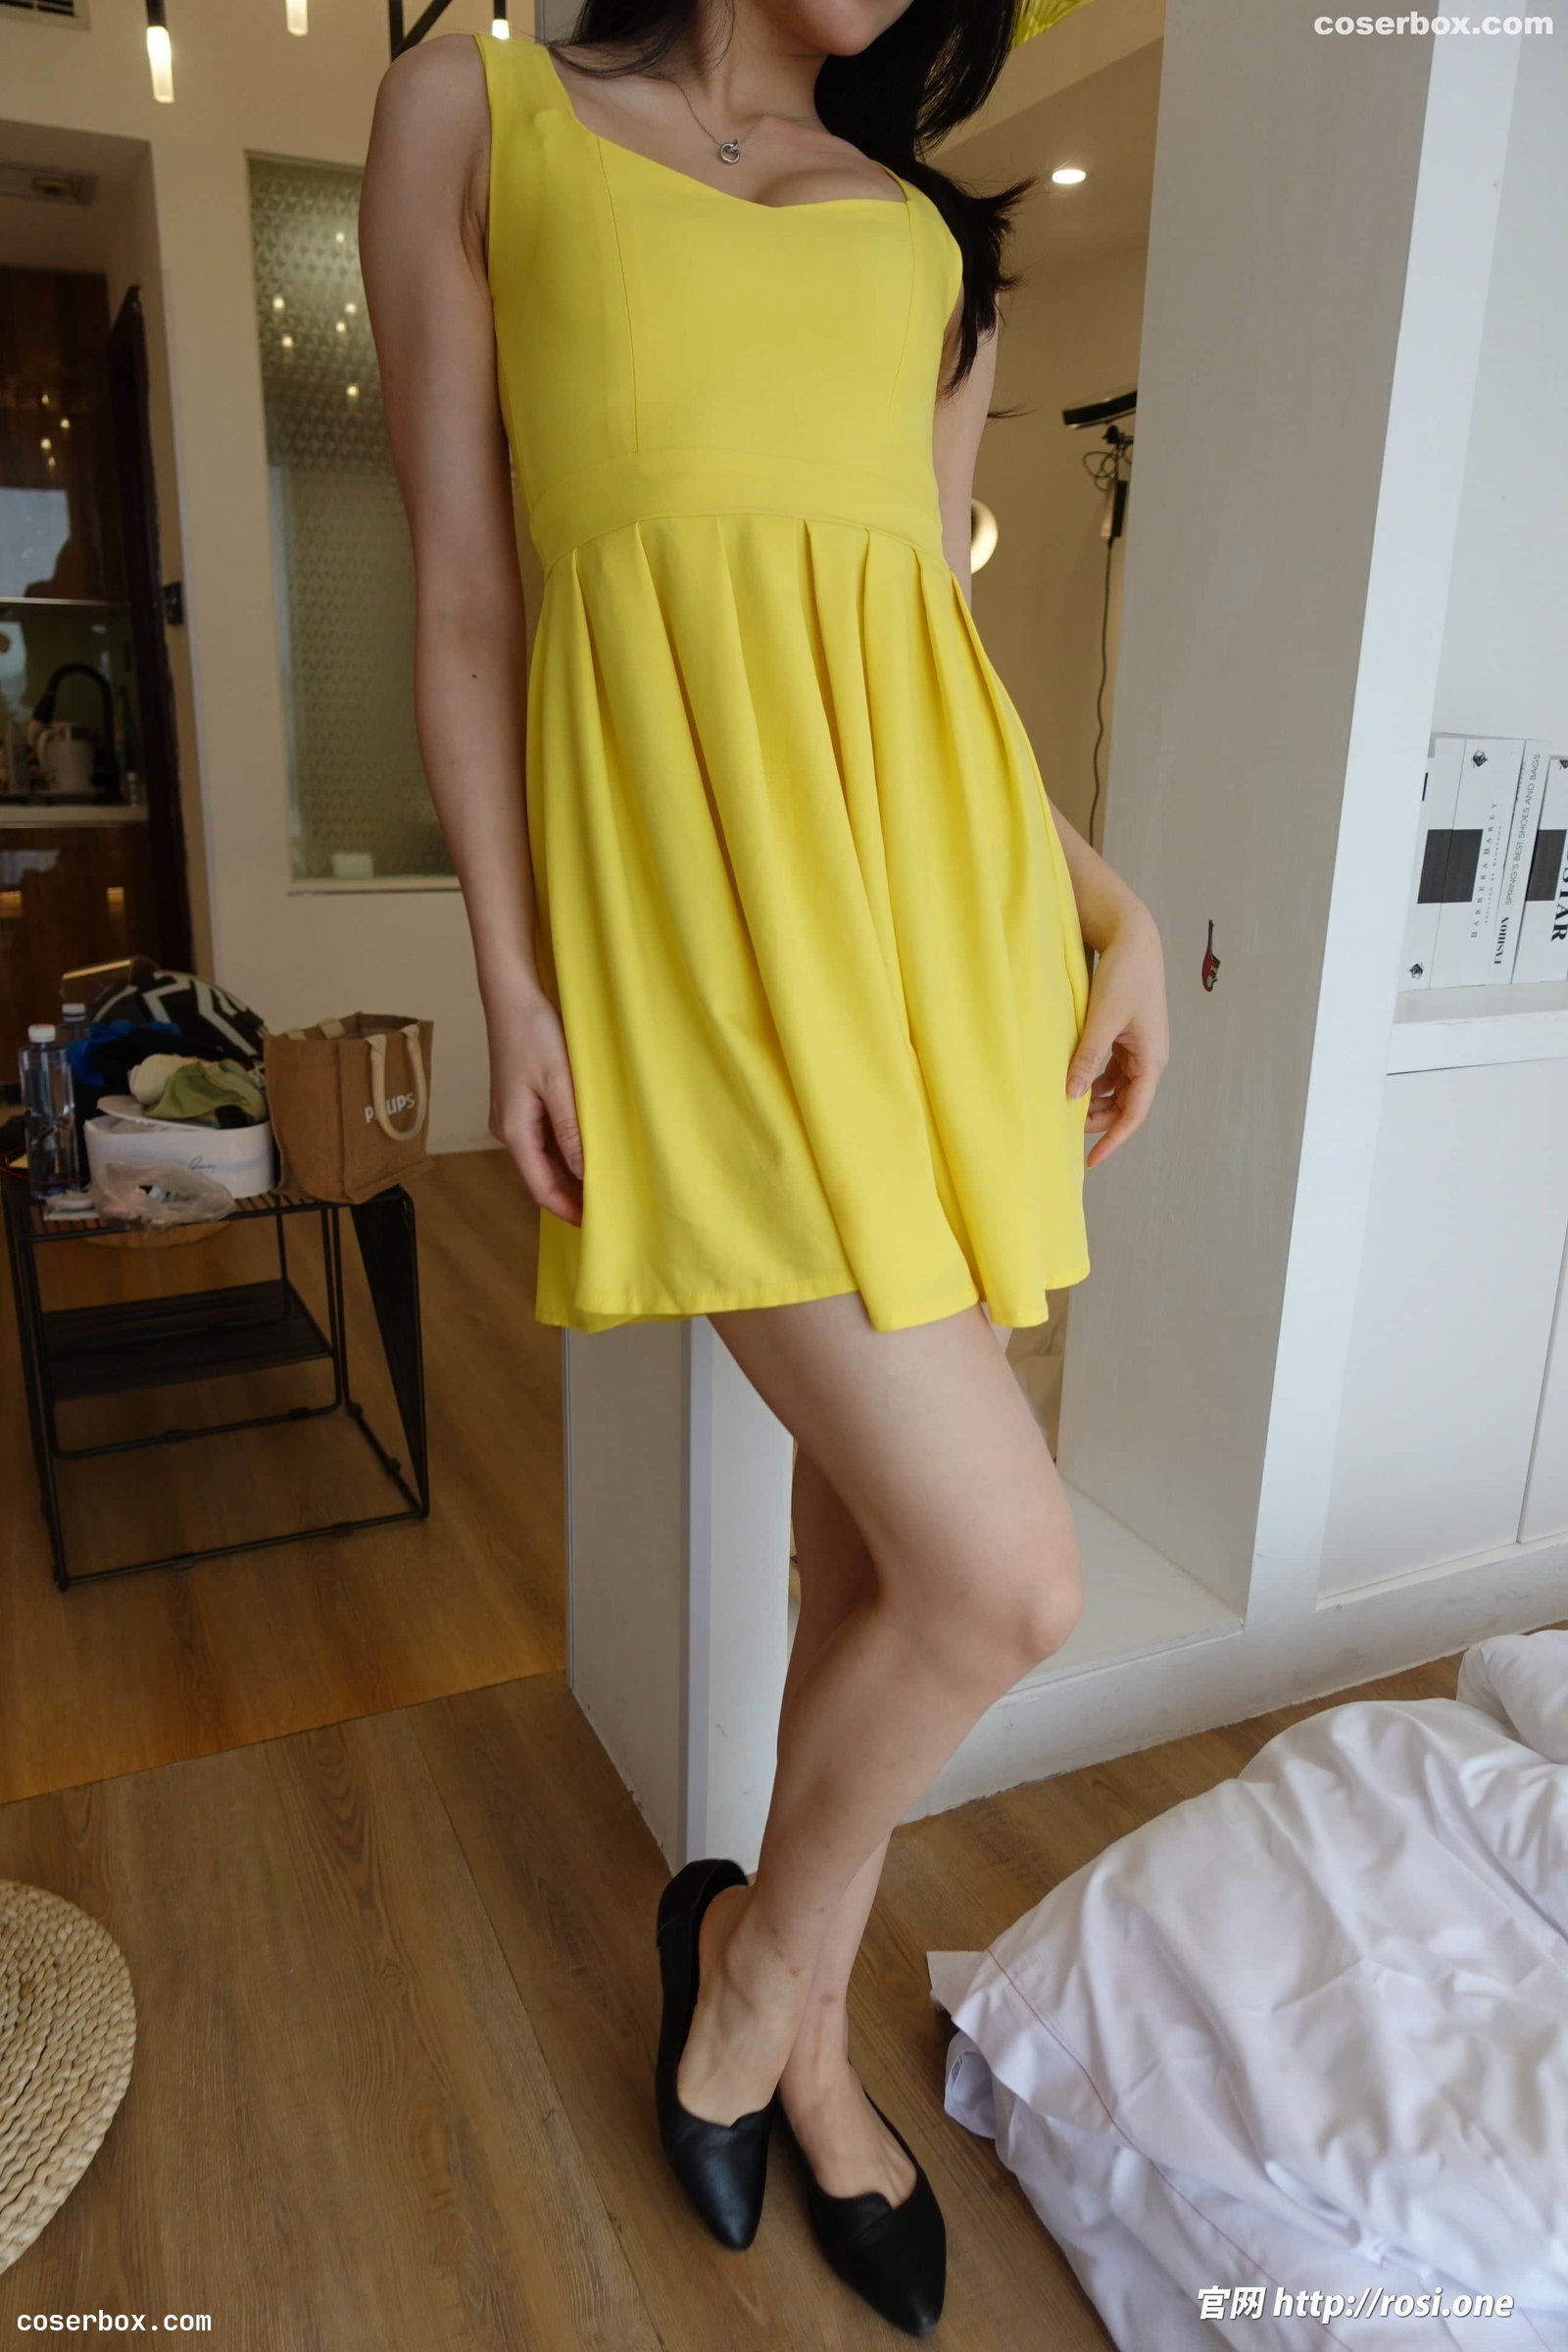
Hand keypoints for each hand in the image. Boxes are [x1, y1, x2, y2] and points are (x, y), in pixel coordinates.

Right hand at [485, 978, 584, 1225]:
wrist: (511, 996)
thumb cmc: (533, 1033)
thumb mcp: (559, 1083)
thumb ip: (570, 1130)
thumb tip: (583, 1174)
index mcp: (514, 1129)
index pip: (540, 1187)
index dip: (567, 1210)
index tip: (596, 1225)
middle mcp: (508, 1129)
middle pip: (541, 1177)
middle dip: (571, 1197)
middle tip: (608, 1209)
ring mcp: (513, 1116)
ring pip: (543, 1159)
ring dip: (570, 1174)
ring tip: (604, 1184)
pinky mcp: (520, 1103)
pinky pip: (543, 1139)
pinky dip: (565, 1152)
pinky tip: (588, 1151)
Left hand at [1065, 905, 1168, 1171]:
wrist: (1133, 936)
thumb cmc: (1124, 975)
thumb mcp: (1102, 1020)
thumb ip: (1087, 1058)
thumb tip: (1071, 1096)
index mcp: (1151, 1059)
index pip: (1134, 1113)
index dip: (1113, 1140)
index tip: (1090, 1161)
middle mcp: (1149, 1057)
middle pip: (1126, 1104)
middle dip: (1100, 1122)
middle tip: (1068, 1135)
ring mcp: (1138, 1047)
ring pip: (1117, 1088)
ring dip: (1095, 1101)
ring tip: (1066, 1110)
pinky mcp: (1127, 1035)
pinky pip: (1111, 1069)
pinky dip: (1093, 1080)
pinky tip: (1073, 1081)